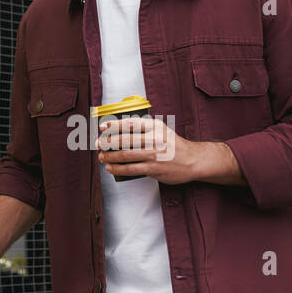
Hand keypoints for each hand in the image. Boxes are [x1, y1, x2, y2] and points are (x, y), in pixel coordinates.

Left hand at [97, 116, 216, 184]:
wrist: (192, 160)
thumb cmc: (175, 145)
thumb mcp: (162, 130)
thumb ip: (145, 128)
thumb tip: (121, 130)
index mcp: (155, 127)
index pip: (130, 123)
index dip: (113, 125)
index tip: (102, 127)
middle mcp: (154, 139)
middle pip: (124, 139)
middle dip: (107, 142)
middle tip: (98, 143)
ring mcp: (153, 155)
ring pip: (125, 155)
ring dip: (109, 156)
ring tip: (101, 157)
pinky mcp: (153, 169)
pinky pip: (131, 169)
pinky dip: (118, 169)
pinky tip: (110, 168)